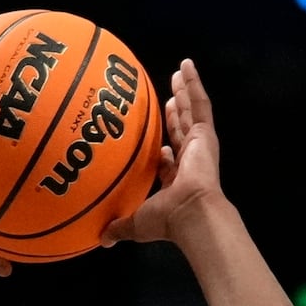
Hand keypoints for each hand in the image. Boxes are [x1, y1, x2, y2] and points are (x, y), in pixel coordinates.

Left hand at [103, 58, 226, 246]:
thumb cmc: (165, 220)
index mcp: (176, 179)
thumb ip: (119, 227)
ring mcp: (199, 144)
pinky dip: (194, 83)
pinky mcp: (205, 134)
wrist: (190, 213)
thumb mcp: (135, 223)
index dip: (163, 150)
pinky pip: (199, 103)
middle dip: (176, 112)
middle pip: (181, 129)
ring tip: (180, 72)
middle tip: (169, 95)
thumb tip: (101, 240)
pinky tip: (186, 65)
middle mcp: (189, 159)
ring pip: (191, 110)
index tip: (157, 140)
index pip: (169, 159)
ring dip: (185, 91)